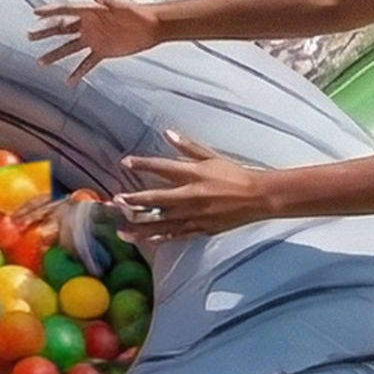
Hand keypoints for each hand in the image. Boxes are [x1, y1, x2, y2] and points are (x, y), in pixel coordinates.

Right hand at [29, 0, 160, 81]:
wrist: (152, 27)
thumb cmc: (137, 12)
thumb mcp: (121, 4)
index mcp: (91, 11)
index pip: (66, 10)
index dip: (50, 11)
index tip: (35, 13)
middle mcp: (88, 25)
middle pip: (62, 29)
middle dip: (45, 33)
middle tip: (30, 36)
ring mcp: (94, 39)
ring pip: (70, 48)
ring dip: (56, 54)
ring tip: (41, 61)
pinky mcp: (102, 51)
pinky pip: (87, 63)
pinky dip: (78, 72)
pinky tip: (69, 81)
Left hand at [112, 130, 261, 236]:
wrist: (257, 197)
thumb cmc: (234, 175)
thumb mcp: (211, 156)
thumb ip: (188, 147)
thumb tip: (167, 133)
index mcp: (194, 175)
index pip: (163, 167)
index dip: (143, 164)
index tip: (126, 162)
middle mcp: (191, 196)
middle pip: (157, 199)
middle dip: (134, 201)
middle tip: (116, 201)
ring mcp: (195, 215)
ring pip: (162, 222)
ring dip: (140, 226)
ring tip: (120, 230)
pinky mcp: (200, 228)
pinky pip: (176, 235)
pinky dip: (160, 237)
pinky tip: (145, 240)